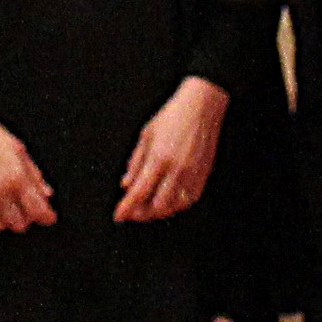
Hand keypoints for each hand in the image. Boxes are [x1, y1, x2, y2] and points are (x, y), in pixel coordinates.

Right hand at [0, 88, 55, 228]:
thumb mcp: (19, 150)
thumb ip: (34, 175)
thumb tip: (47, 194)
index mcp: (16, 176)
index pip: (37, 209)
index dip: (47, 217)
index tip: (49, 217)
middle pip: (19, 224)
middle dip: (27, 218)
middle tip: (26, 209)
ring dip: (7, 220)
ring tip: (8, 208)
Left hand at [112, 78, 227, 222]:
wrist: (202, 106)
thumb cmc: (173, 116)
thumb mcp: (146, 135)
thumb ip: (135, 162)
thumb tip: (126, 184)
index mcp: (158, 158)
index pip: (138, 192)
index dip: (126, 208)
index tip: (118, 215)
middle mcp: (176, 169)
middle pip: (156, 206)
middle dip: (141, 214)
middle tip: (132, 212)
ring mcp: (192, 174)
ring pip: (174, 207)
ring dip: (158, 213)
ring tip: (148, 209)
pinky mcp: (203, 174)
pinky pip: (189, 200)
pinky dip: (176, 206)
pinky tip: (168, 203)